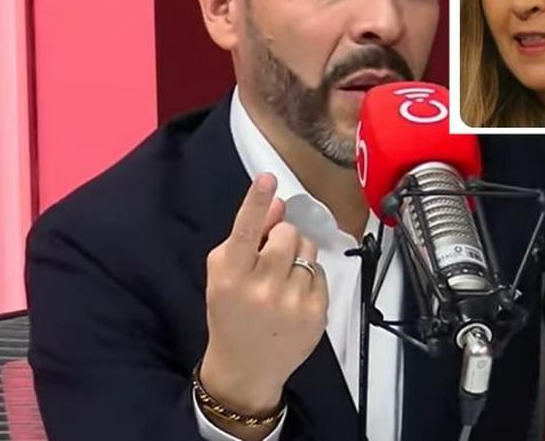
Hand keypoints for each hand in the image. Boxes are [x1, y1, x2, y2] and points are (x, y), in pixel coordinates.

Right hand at [200, 173, 328, 426]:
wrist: (246, 367)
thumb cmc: (230, 313)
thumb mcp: (224, 274)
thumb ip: (248, 236)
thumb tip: (277, 203)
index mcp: (232, 276)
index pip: (246, 230)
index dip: (257, 201)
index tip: (268, 178)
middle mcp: (262, 288)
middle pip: (288, 233)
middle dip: (283, 237)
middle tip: (272, 257)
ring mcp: (293, 302)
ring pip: (309, 249)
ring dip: (298, 256)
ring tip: (283, 279)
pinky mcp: (317, 313)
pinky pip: (321, 272)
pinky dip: (309, 278)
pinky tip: (294, 297)